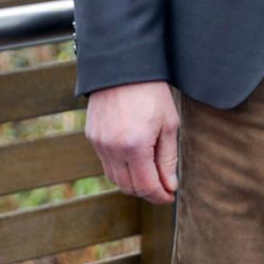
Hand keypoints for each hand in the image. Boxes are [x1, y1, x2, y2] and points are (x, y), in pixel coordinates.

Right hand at [86, 81, 180, 203]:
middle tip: (163, 188)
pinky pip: (106, 163)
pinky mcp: (92, 137)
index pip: (146, 186)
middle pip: (128, 187)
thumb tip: (170, 186)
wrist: (122, 67)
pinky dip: (121, 168)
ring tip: (151, 175)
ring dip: (133, 182)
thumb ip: (168, 158)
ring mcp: (98, 144)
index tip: (171, 196)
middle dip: (147, 191)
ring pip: (115, 178)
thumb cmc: (152, 93)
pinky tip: (135, 161)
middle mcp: (112, 149)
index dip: (160, 195)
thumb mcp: (169, 124)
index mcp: (134, 146)